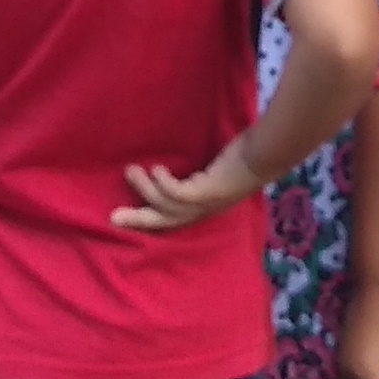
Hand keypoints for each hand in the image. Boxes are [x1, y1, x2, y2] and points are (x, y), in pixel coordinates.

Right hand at [111, 137, 263, 233]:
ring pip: (166, 205)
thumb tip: (176, 164)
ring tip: (130, 171)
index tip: (128, 217)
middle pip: (165, 222)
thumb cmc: (243, 159)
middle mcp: (204, 211)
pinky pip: (178, 193)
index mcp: (204, 209)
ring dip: (146, 190)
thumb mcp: (216, 171)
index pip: (172, 221)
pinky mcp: (208, 191)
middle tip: (113, 217)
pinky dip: (163, 184)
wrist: (264, 155)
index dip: (150, 221)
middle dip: (138, 220)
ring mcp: (206, 204)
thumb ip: (198, 173)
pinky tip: (156, 169)